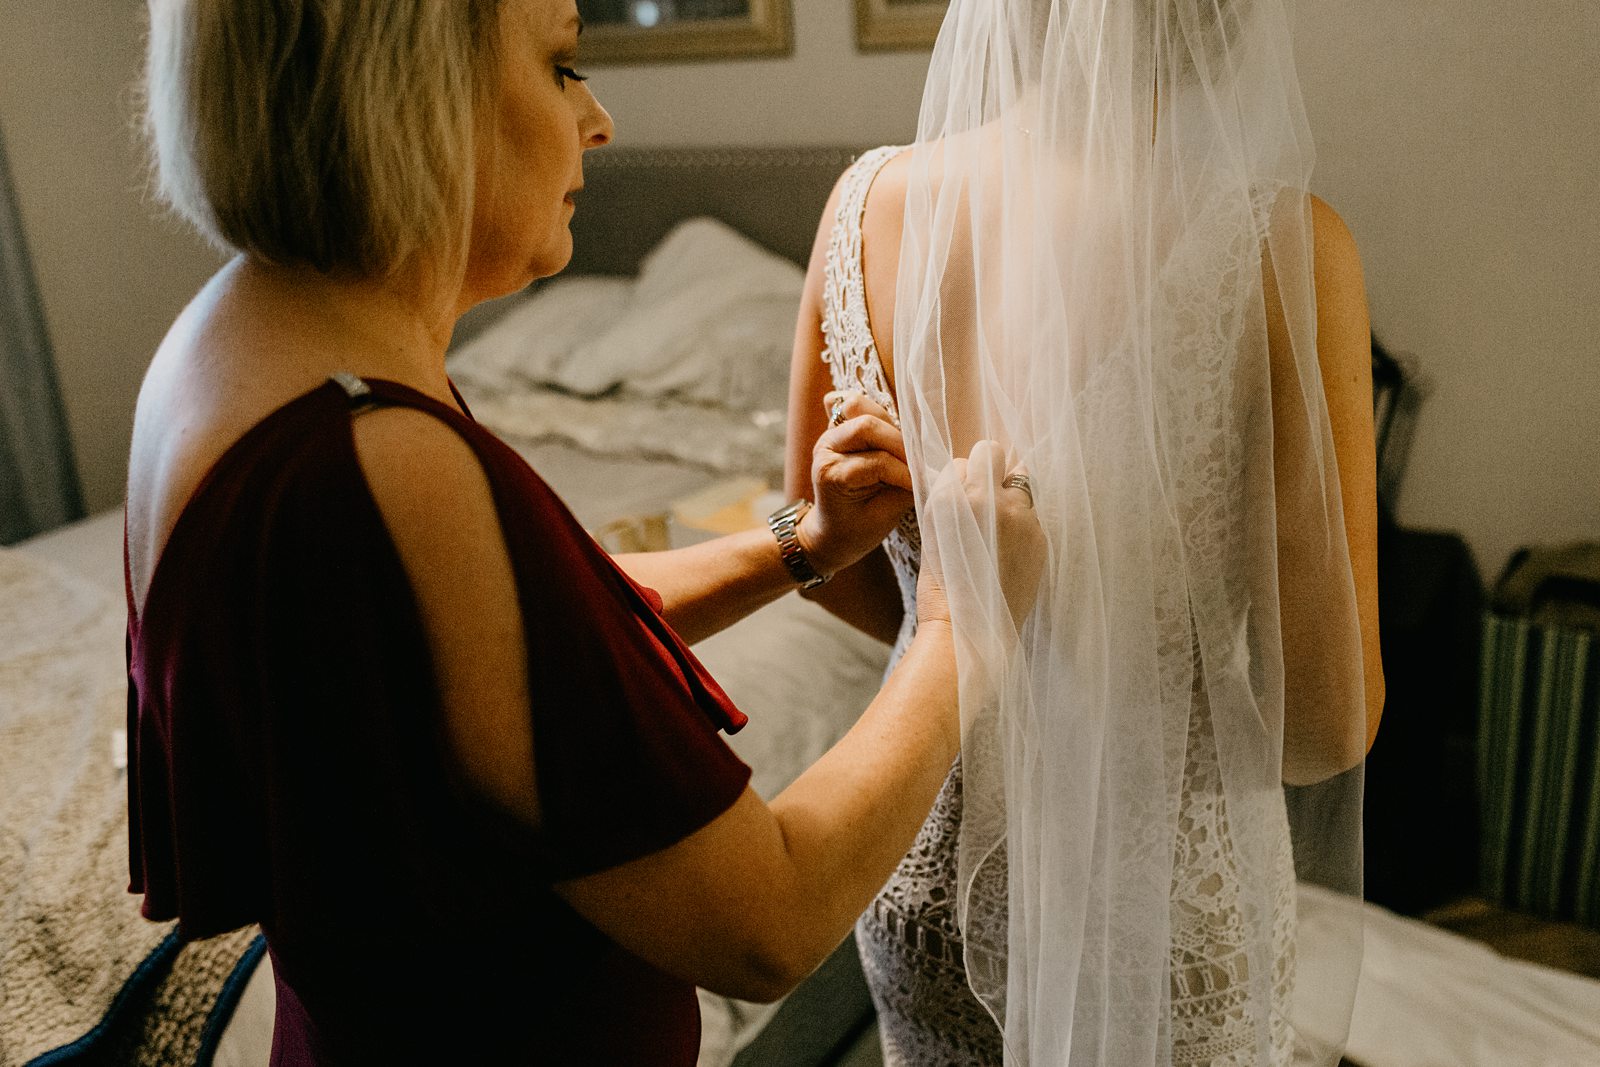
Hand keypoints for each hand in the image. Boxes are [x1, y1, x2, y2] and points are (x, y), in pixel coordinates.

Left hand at [797, 391, 914, 577]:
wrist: (832, 533)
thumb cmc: (857, 530)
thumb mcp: (884, 517)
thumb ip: (907, 489)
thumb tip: (935, 471)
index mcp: (831, 475)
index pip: (877, 462)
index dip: (905, 472)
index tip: (921, 484)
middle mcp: (826, 449)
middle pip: (866, 425)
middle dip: (900, 442)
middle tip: (918, 464)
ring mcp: (830, 435)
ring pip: (860, 407)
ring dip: (890, 425)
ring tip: (906, 449)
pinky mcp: (838, 428)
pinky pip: (855, 406)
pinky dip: (875, 412)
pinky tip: (889, 430)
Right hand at [915, 441, 1045, 631]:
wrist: (969, 631)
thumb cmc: (942, 588)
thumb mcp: (932, 535)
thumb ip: (949, 499)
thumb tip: (965, 475)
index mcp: (951, 498)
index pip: (963, 460)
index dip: (963, 476)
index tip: (962, 493)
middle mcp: (986, 499)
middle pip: (994, 454)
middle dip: (990, 470)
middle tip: (986, 498)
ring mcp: (1017, 516)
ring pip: (1020, 481)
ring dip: (1010, 496)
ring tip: (1000, 530)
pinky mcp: (1038, 536)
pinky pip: (1032, 514)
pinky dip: (1022, 525)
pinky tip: (1010, 552)